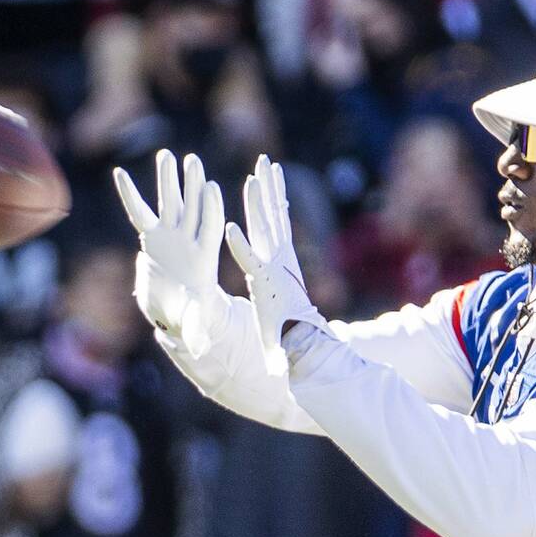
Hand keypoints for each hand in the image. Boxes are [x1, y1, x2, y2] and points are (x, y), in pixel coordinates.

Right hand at [113, 150, 225, 352]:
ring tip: (168, 155)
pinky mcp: (152, 238)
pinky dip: (130, 194)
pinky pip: (139, 213)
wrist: (178, 310)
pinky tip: (119, 173)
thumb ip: (195, 328)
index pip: (209, 228)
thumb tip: (199, 347)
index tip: (211, 189)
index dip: (210, 210)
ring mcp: (170, 236)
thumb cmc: (192, 314)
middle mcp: (188, 241)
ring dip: (168, 181)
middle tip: (192, 160)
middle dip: (191, 186)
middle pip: (191, 209)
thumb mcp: (194, 320)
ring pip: (170, 204)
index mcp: (204, 258)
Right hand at [225, 155, 329, 364]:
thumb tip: (280, 373)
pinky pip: (278, 214)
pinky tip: (271, 173)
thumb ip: (278, 357)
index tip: (231, 230)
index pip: (252, 262)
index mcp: (267, 282)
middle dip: (259, 203)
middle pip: (266, 227)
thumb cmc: (281, 336)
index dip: (242, 248)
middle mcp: (277, 262)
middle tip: (254, 178)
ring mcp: (283, 251)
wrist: (304, 330)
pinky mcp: (284, 246)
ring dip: (269, 188)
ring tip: (266, 163)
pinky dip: (274, 192)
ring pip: (274, 213)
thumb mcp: (277, 346)